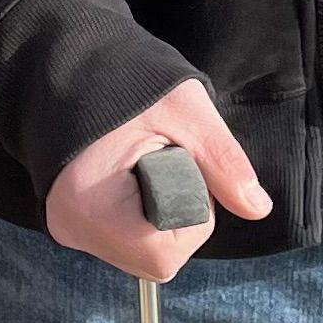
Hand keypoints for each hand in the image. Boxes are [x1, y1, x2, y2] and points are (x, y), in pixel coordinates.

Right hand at [44, 82, 273, 283]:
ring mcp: (68, 228)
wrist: (65, 65)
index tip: (174, 157)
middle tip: (162, 156)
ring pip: (145, 251)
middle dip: (180, 214)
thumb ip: (222, 162)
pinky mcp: (72, 223)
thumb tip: (257, 208)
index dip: (192, 209)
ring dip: (164, 214)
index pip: (166, 251)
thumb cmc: (123, 81)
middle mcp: (71, 228)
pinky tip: (132, 176)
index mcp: (89, 207)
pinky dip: (145, 213)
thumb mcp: (183, 111)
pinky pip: (127, 237)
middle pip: (156, 257)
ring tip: (142, 162)